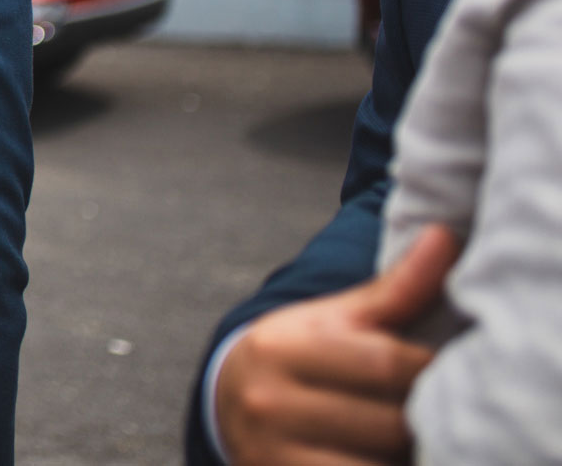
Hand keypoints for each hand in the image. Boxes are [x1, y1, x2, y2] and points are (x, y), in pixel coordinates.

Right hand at [218, 224, 459, 464]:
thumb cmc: (298, 356)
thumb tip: (445, 236)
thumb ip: (394, 287)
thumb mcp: (335, 319)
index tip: (452, 371)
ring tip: (416, 435)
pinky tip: (391, 455)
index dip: (432, 372)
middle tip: (445, 411)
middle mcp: (268, 401)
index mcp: (283, 347)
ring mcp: (272, 452)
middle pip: (387, 421)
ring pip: (377, 464)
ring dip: (408, 454)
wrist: (227, 404)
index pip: (384, 363)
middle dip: (425, 418)